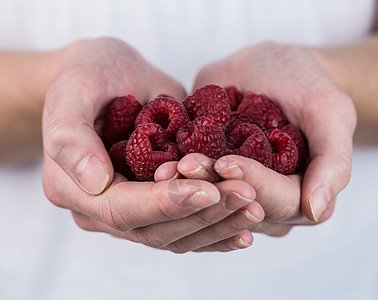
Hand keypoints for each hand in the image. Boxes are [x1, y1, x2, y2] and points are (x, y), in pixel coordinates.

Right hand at [42, 38, 262, 251]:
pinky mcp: (158, 205)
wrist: (111, 77)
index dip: (166, 203)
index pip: (122, 209)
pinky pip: (188, 228)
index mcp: (72, 188)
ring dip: (218, 226)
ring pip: (176, 236)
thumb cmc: (92, 74)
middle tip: (247, 197)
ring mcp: (133, 212)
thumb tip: (94, 182)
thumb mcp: (74, 87)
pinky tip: (248, 226)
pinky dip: (218, 230)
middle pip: (155, 230)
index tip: (209, 190)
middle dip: (203, 216)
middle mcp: (102, 210)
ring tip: (256, 209)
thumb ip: (71, 134)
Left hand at [186, 42, 355, 231]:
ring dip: (190, 188)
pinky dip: (176, 178)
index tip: (226, 162)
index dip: (254, 183)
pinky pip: (194, 186)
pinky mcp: (212, 178)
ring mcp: (236, 193)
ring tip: (167, 169)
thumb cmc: (306, 84)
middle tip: (188, 165)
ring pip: (213, 202)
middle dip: (214, 188)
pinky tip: (158, 168)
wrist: (270, 68)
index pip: (279, 202)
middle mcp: (268, 202)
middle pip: (241, 207)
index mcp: (302, 194)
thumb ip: (334, 161)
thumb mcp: (330, 112)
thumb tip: (315, 210)